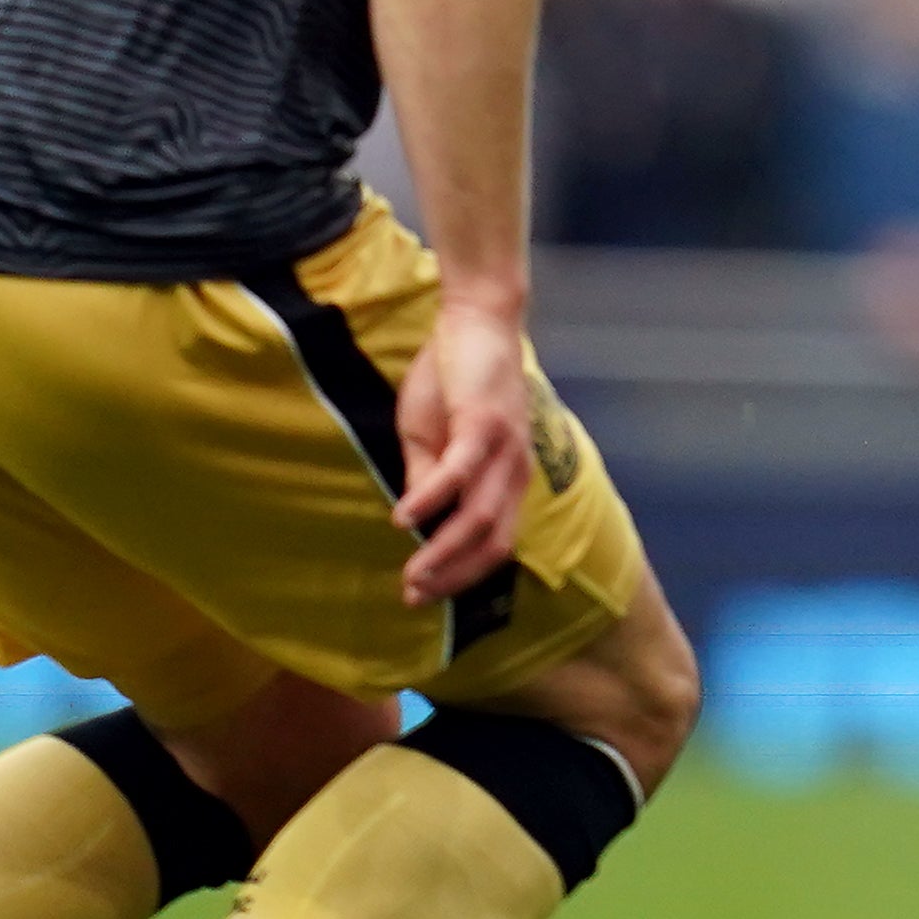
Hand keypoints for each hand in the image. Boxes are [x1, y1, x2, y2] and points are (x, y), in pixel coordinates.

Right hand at [395, 296, 536, 605]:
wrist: (474, 322)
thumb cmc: (452, 380)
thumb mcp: (430, 438)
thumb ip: (427, 478)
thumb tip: (414, 523)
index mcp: (506, 479)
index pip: (493, 544)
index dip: (460, 576)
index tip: (422, 594)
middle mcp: (514, 472)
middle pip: (493, 544)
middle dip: (453, 578)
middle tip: (413, 597)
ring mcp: (504, 449)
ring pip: (479, 518)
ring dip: (442, 552)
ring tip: (410, 574)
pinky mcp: (484, 423)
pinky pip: (460, 472)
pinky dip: (431, 500)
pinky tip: (403, 519)